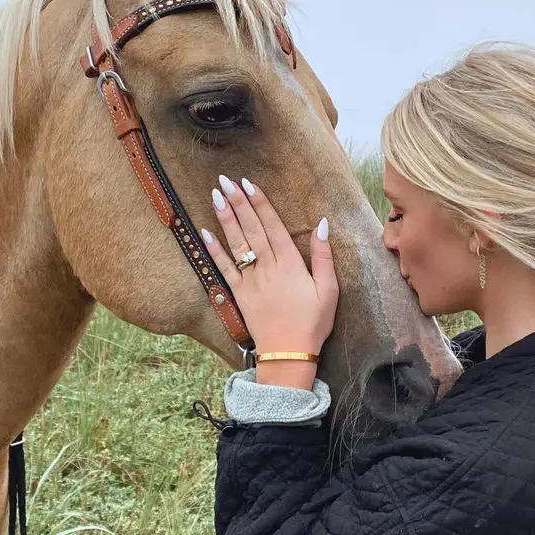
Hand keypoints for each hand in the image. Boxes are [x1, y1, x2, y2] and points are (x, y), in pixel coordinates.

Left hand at [202, 176, 338, 384]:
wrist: (289, 355)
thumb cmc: (313, 323)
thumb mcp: (329, 290)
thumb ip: (324, 256)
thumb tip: (322, 224)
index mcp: (291, 264)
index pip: (273, 226)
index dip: (260, 203)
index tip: (249, 183)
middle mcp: (268, 268)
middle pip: (251, 228)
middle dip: (238, 202)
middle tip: (225, 179)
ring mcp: (251, 281)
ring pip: (236, 243)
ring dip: (225, 218)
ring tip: (215, 195)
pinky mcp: (239, 294)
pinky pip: (224, 268)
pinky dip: (214, 250)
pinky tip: (205, 232)